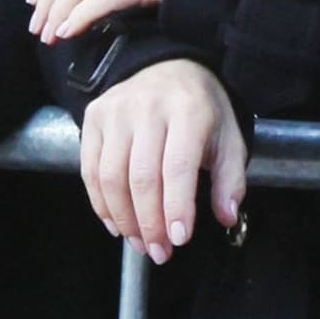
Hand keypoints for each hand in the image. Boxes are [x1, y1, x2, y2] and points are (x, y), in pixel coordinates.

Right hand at [80, 60, 246, 263]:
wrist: (169, 65)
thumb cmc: (202, 110)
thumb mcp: (228, 139)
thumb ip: (229, 180)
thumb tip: (226, 217)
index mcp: (188, 110)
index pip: (178, 166)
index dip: (176, 207)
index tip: (178, 239)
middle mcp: (148, 106)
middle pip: (141, 176)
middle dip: (149, 222)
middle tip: (159, 252)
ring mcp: (116, 110)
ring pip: (111, 176)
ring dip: (124, 218)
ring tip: (139, 243)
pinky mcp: (94, 116)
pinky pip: (90, 168)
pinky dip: (100, 203)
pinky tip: (116, 224)